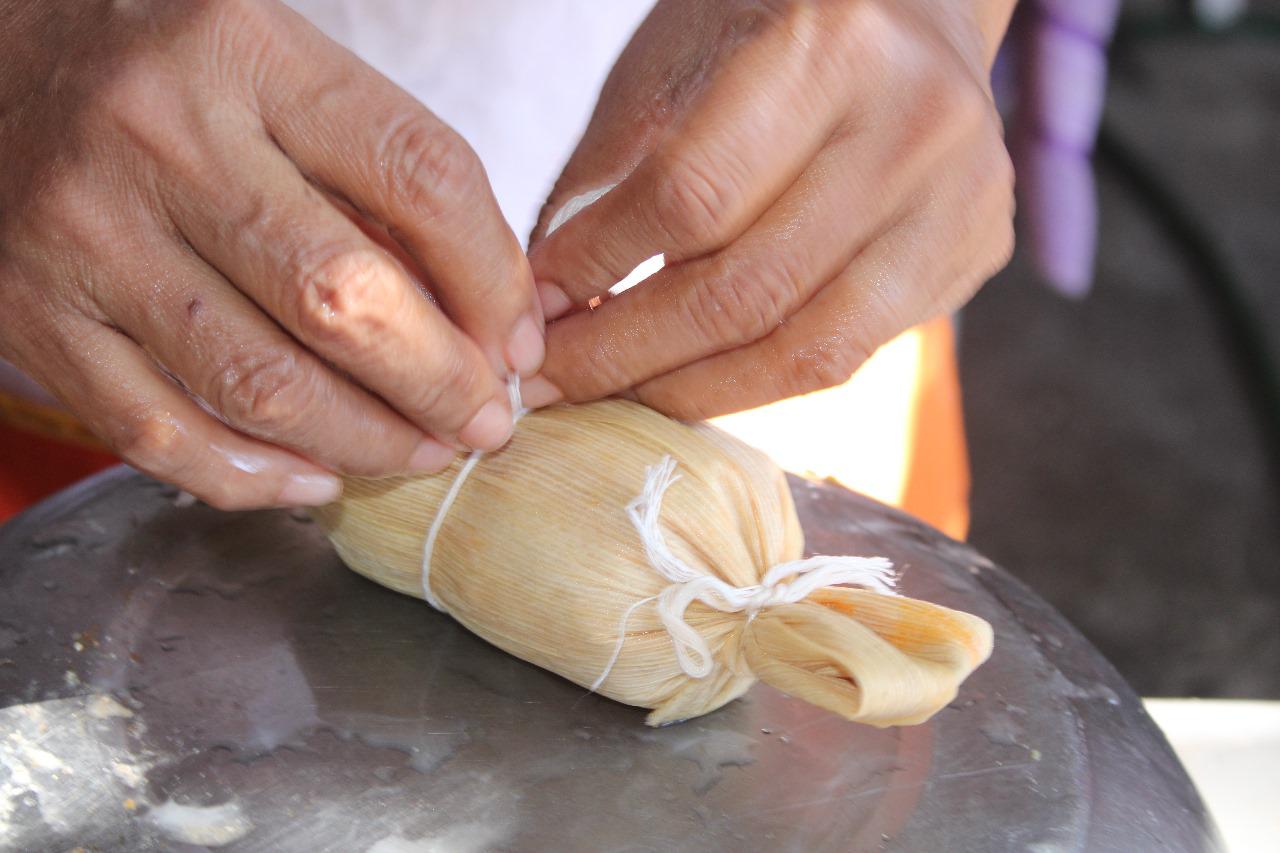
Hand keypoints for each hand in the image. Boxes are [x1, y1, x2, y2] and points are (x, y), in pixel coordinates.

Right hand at [0, 0, 543, 508]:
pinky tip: (316, 477)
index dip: (494, 280)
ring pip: (258, 383)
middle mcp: (157, 137)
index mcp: (245, 52)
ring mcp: (83, 232)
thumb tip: (488, 320)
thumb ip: (375, 177)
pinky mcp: (29, 313)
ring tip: (419, 450)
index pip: (418, 176)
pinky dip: (252, 476)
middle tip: (483, 420)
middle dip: (440, 383)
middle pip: (342, 297)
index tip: (517, 341)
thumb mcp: (278, 69)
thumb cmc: (163, 66)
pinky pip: (158, 430)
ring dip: (365, 441)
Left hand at [527, 0, 1015, 418]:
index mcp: (830, 46)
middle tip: (545, 385)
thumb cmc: (770, 28)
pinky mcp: (973, 255)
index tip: (530, 311)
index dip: (598, 266)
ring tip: (608, 396)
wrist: (915, 10)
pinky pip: (844, 356)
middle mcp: (914, 127)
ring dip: (685, 389)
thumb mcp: (673, 62)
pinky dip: (751, 383)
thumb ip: (610, 176)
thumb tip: (546, 307)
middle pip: (746, 289)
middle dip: (625, 353)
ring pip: (803, 348)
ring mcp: (959, 201)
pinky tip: (685, 383)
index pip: (692, 196)